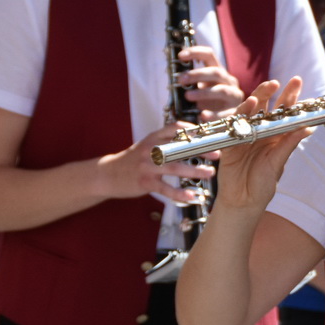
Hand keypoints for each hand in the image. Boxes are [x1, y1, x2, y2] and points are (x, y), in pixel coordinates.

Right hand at [100, 123, 214, 203]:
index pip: (175, 128)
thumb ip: (168, 140)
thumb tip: (196, 136)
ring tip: (210, 172)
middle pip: (178, 147)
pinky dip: (179, 193)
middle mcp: (150, 149)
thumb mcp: (148, 144)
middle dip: (199, 149)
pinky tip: (192, 196)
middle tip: (217, 154)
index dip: (193, 130)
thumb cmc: (134, 159)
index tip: (209, 133)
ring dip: (194, 170)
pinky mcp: (144, 182)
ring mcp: (147, 166)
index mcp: (153, 138)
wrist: (107, 175)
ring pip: (174, 167)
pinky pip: (165, 189)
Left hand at [177, 45, 243, 120]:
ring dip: (204, 92)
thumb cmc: (208, 102)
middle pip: (216, 72)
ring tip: (188, 96)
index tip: (180, 56)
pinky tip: (202, 116)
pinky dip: (213, 114)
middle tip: (180, 80)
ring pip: (221, 90)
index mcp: (218, 72)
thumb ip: (189, 82)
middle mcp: (228, 81)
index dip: (195, 52)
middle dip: (197, 74)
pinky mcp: (236, 111)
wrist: (226, 119)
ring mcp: (234, 96)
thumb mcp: (199, 88)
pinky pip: (225, 112)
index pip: (209, 55)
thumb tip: (174, 77)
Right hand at [211, 79, 315, 210]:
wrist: (243, 202)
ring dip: (257, 99)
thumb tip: (308, 127)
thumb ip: (289, 144)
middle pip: (264, 107)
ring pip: (249, 112)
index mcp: (274, 135)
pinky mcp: (229, 144)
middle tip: (277, 81)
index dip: (289, 96)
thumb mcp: (279, 162)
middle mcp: (259, 132)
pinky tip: (248, 106)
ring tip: (266, 88)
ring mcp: (243, 136)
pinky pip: (234, 126)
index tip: (297, 80)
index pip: (283, 112)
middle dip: (270, 92)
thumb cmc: (263, 184)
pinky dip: (240, 115)